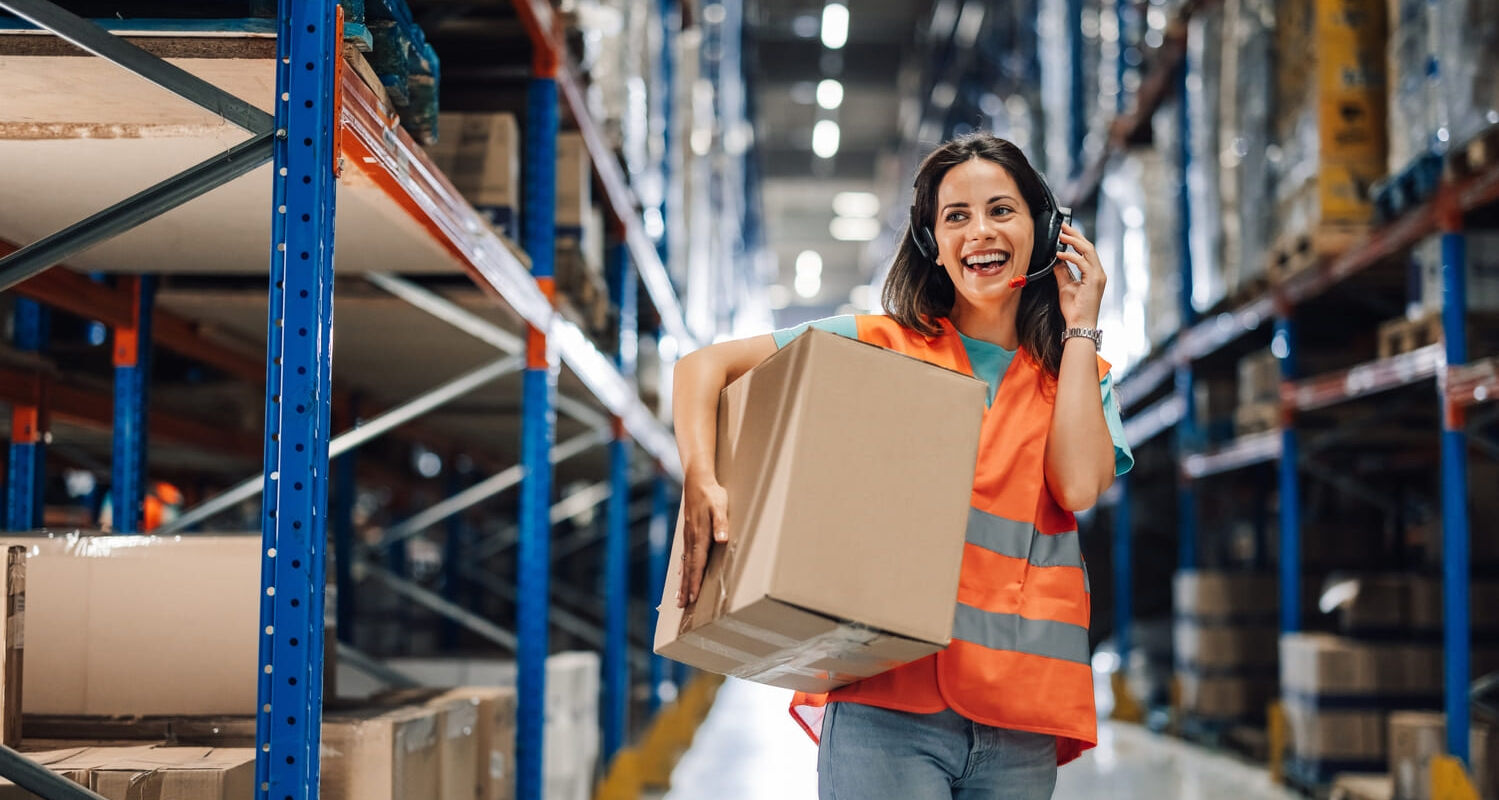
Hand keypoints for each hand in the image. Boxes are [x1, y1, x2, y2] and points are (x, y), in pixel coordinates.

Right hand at [678, 465, 728, 606]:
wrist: (697, 480)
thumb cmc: (712, 494)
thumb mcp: (720, 506)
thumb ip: (721, 523)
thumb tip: (722, 539)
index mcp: (700, 535)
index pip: (697, 563)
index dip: (695, 581)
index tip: (692, 597)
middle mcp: (691, 539)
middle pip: (689, 568)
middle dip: (686, 587)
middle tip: (681, 605)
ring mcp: (688, 537)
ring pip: (685, 564)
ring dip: (683, 581)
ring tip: (679, 597)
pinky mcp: (688, 533)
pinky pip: (684, 556)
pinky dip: (683, 569)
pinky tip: (681, 575)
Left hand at [1053, 223, 1105, 328]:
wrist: (1079, 324)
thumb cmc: (1074, 309)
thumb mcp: (1065, 286)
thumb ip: (1062, 272)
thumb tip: (1056, 260)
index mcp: (1093, 273)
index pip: (1086, 251)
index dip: (1076, 239)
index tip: (1064, 231)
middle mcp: (1098, 272)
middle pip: (1089, 246)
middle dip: (1075, 235)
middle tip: (1063, 226)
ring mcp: (1098, 276)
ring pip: (1088, 251)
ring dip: (1074, 241)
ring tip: (1061, 235)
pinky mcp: (1094, 281)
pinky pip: (1083, 262)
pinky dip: (1071, 256)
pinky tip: (1060, 254)